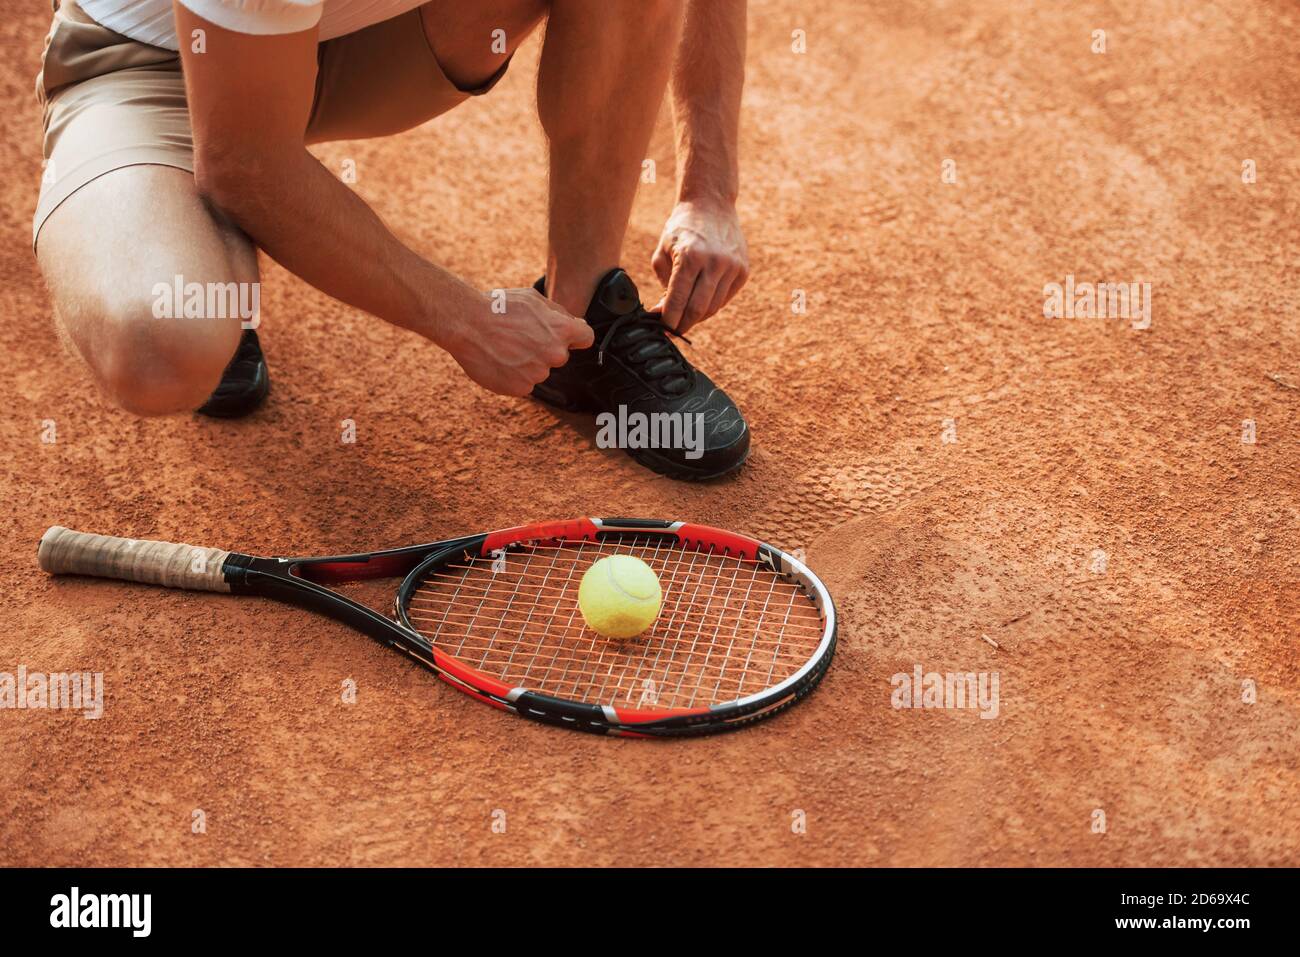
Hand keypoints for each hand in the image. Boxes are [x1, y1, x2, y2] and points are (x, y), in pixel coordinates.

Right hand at [443, 288, 593, 396]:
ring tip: (504, 347)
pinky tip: (499, 360)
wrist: (465, 324)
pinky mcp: (521, 388)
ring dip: (528, 362)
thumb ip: (559, 313)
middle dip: (546, 348)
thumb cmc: (498, 307)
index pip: (586, 338)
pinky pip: (524, 383)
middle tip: (519, 337)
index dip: (575, 336)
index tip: (563, 335)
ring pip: (540, 370)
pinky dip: (514, 375)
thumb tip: (578, 324)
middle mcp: (555, 354)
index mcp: (562, 330)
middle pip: (560, 355)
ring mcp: (538, 374)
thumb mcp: (532, 299)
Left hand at [651, 199, 749, 333]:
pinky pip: (724, 299)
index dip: (668, 320)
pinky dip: (710, 306)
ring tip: (683, 317)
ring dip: (696, 318)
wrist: (711, 204)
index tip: (660, 329)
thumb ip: (663, 283)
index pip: (678, 300)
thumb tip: (663, 313)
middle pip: (697, 310)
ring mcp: (732, 267)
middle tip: (671, 331)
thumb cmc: (682, 228)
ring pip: (712, 307)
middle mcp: (715, 262)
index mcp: (690, 256)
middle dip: (682, 325)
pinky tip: (698, 304)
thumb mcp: (663, 251)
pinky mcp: (743, 271)